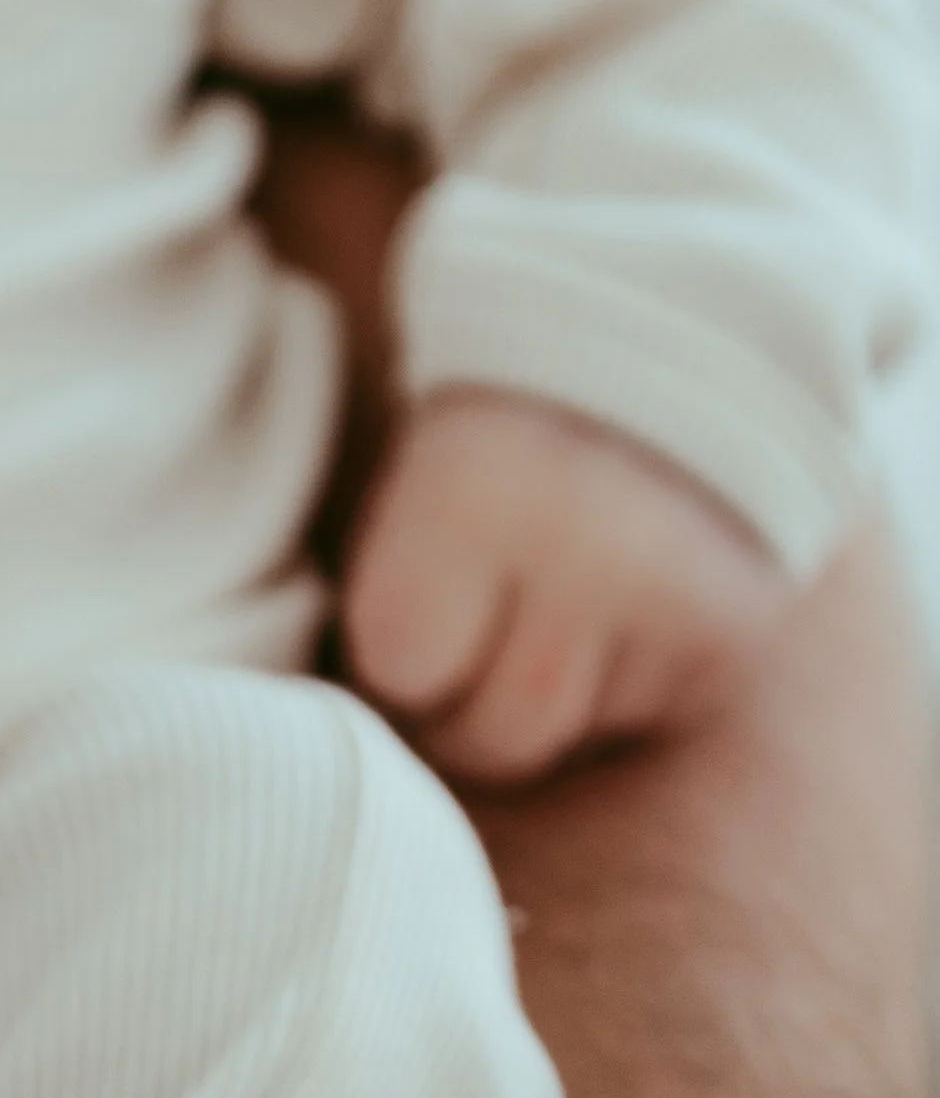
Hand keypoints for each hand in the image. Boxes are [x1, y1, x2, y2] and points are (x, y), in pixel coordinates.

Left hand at [347, 391, 792, 783]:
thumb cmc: (496, 441)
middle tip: (486, 622)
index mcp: (471, 492)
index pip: (399, 671)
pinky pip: (645, 720)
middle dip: (470, 707)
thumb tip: (361, 751)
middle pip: (495, 741)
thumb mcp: (409, 487)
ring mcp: (675, 597)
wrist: (665, 345)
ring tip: (562, 595)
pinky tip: (625, 601)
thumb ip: (379, 610)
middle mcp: (587, 547)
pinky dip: (622, 682)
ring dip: (551, 693)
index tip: (419, 600)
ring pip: (572, 738)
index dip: (400, 652)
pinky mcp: (736, 636)